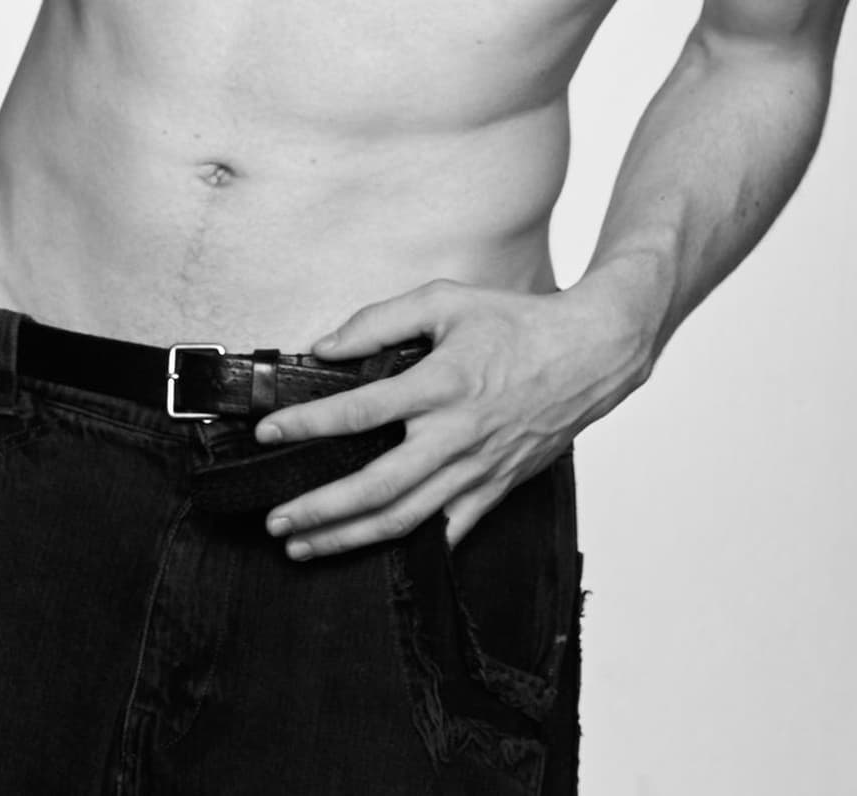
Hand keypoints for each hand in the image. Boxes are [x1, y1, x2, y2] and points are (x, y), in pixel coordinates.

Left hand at [257, 274, 651, 558]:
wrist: (587, 355)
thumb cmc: (515, 323)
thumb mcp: (445, 301)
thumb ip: (380, 320)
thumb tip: (326, 346)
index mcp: (440, 383)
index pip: (359, 411)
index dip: (307, 424)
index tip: (269, 433)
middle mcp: (456, 434)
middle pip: (375, 486)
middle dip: (319, 509)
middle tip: (276, 520)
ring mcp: (477, 469)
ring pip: (405, 519)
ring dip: (350, 538)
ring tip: (305, 545)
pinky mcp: (496, 489)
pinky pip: (447, 532)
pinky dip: (408, 549)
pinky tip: (372, 554)